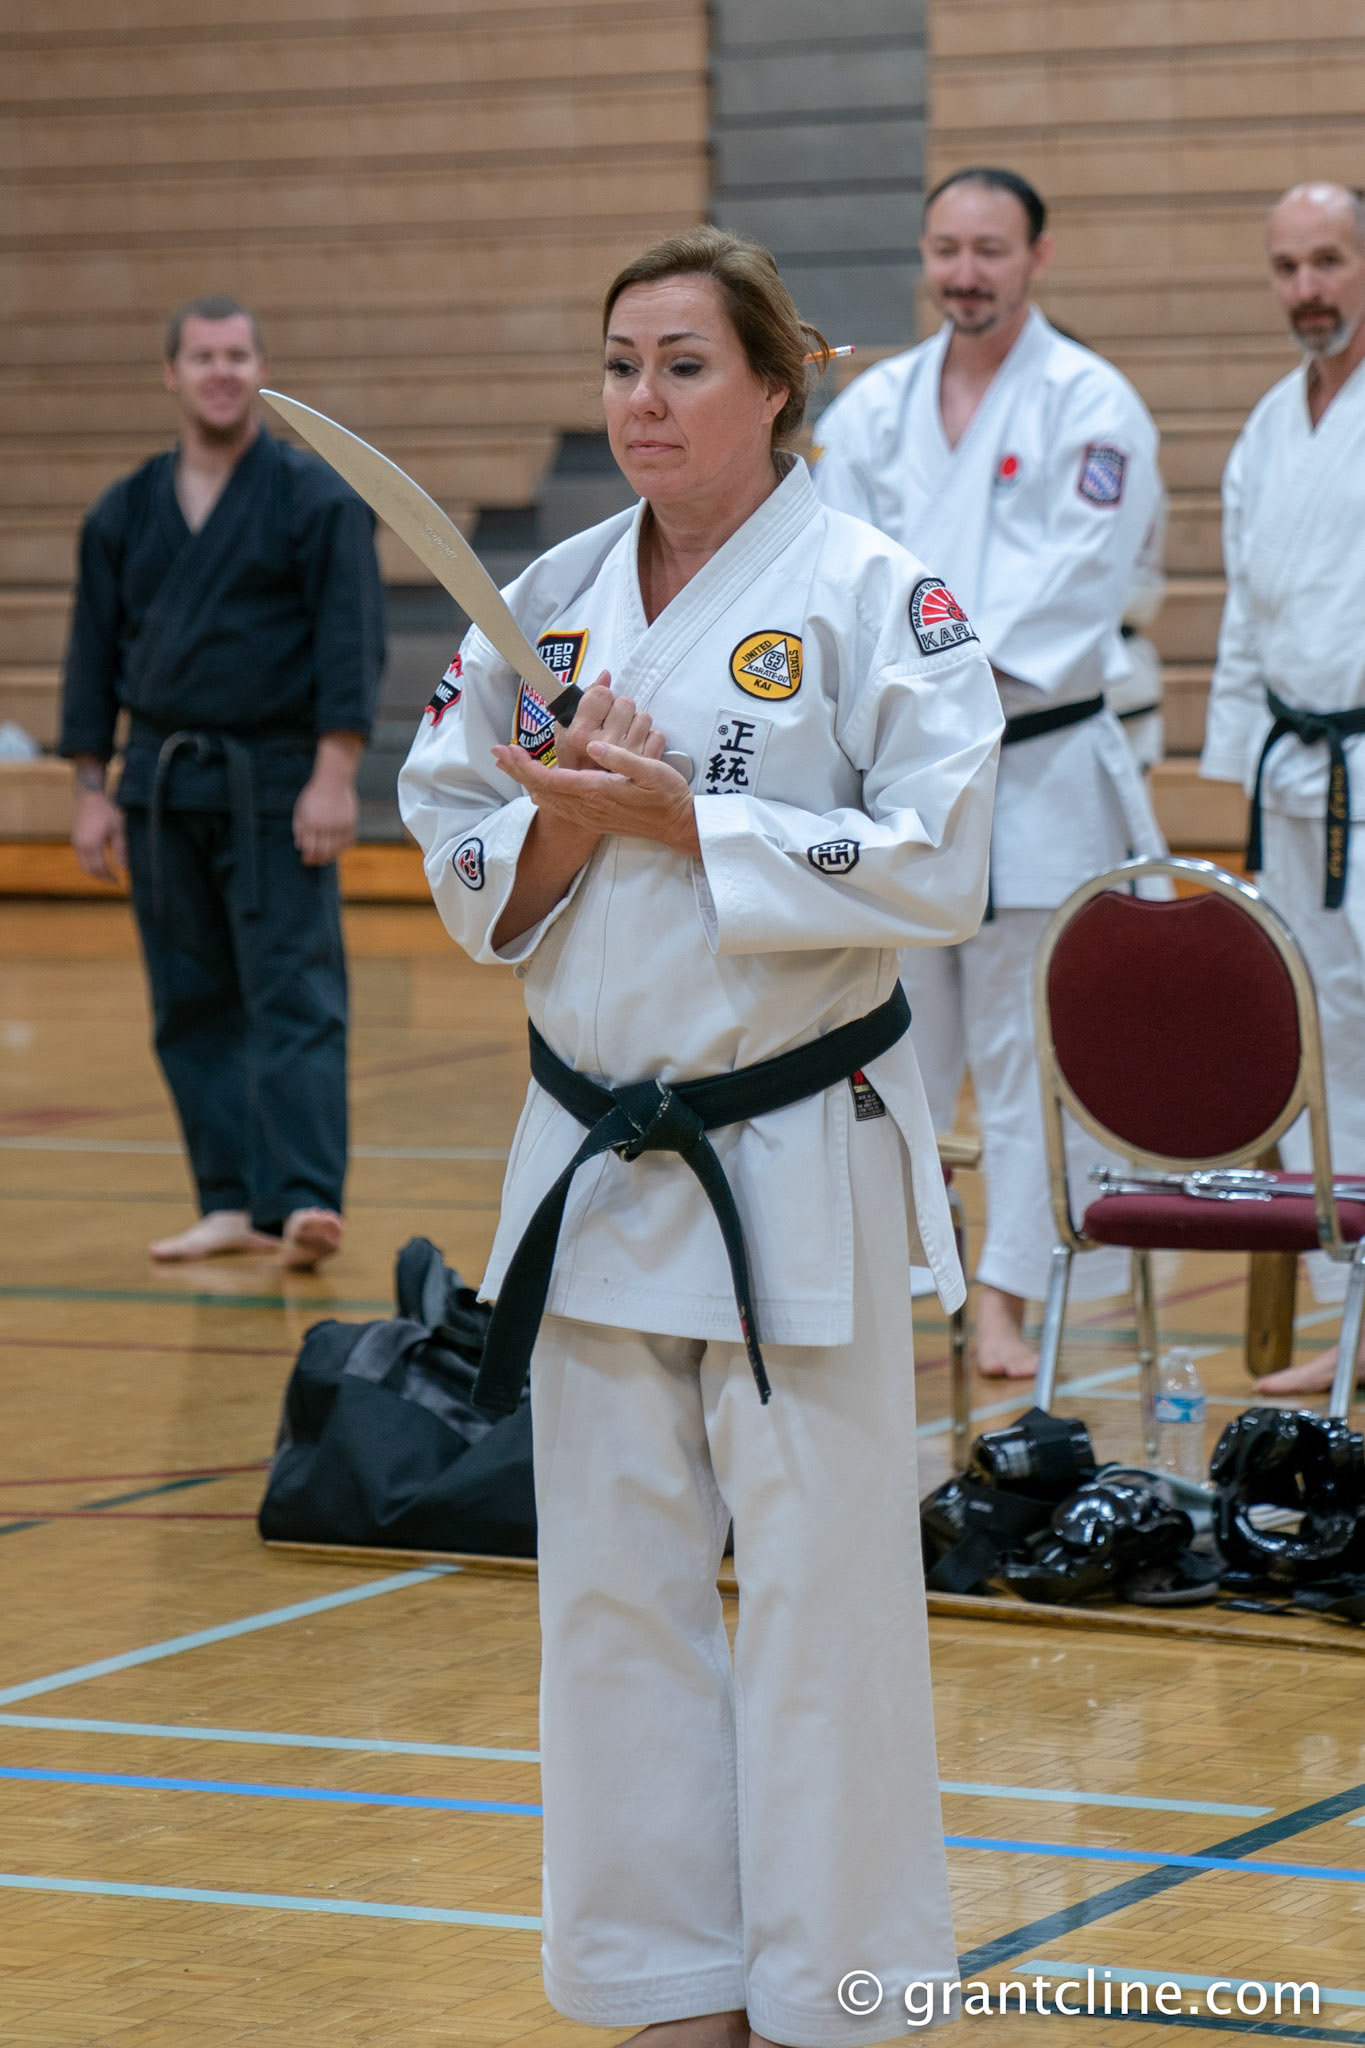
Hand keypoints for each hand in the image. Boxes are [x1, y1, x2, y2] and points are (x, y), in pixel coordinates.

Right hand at [72, 788, 126, 881]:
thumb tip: (124, 868)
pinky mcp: (75, 840)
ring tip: (108, 875)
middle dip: (101, 878)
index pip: (100, 868)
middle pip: (90, 870)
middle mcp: (81, 846)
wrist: (90, 798)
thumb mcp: (118, 831)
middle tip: (114, 881)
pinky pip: (81, 858)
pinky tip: (101, 864)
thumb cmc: (107, 812)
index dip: (109, 877)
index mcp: (92, 845)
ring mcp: (76, 843)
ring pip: (83, 865)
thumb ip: (121, 850)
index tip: (119, 882)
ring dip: (95, 872)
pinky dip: (90, 864)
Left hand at [293, 774, 357, 864]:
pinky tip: (339, 848)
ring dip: (331, 856)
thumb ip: (299, 828)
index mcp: (310, 822)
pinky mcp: (350, 823)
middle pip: (323, 851)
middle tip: (316, 863)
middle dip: (318, 860)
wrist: (333, 781)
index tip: (306, 861)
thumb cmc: (314, 794)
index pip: (309, 848)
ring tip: (327, 858)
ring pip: (337, 849)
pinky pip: (349, 842)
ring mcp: (339, 825)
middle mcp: (325, 826)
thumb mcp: (300, 809)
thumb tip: (299, 846)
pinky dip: (344, 848)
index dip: (307, 857)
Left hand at [490, 738, 699, 858]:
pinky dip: (542, 793)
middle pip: (540, 789)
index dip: (524, 766)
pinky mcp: (593, 818)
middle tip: (497, 753)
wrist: (677, 826)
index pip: (549, 779)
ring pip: (547, 799)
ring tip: (510, 764)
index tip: (507, 750)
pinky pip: (559, 806)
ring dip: (526, 781)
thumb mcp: (652, 771)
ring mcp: (589, 815)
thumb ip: (621, 758)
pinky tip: (537, 786)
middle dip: (517, 771)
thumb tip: (593, 745)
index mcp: (597, 791)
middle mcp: (587, 806)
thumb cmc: (668, 797)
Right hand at [552, 671, 666, 773]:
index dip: (601, 698)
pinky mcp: (648, 765)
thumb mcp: (566, 734)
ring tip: (623, 742)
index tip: (598, 710)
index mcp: (580, 736)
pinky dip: (648, 741)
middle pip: (624, 702)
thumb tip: (604, 676)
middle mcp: (604, 745)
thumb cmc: (579, 764)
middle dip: (618, 712)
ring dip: (634, 726)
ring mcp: (628, 756)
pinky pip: (657, 734)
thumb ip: (581, 702)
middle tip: (611, 730)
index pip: (601, 693)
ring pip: (643, 717)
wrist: (596, 799)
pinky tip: (635, 752)